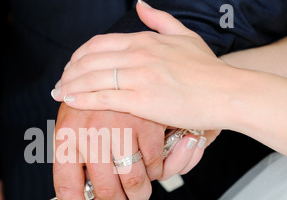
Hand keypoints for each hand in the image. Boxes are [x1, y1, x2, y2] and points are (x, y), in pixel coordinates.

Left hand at [51, 3, 228, 131]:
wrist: (228, 93)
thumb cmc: (208, 70)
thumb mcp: (185, 36)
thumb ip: (160, 20)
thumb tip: (140, 4)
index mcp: (145, 40)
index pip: (99, 44)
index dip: (79, 55)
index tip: (71, 67)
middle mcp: (138, 54)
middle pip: (90, 60)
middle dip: (69, 72)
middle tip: (59, 84)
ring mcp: (139, 76)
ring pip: (92, 78)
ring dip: (70, 85)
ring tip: (59, 94)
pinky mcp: (141, 100)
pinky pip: (102, 97)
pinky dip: (82, 98)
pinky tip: (70, 101)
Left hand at [53, 104, 207, 199]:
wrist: (111, 67)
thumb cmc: (88, 103)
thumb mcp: (74, 130)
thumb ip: (80, 166)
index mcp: (67, 136)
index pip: (67, 187)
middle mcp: (91, 133)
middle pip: (104, 190)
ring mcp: (119, 127)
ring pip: (133, 182)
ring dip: (137, 196)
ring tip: (136, 194)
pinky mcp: (145, 122)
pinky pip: (154, 165)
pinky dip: (155, 173)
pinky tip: (148, 168)